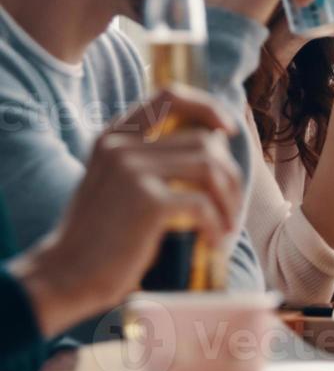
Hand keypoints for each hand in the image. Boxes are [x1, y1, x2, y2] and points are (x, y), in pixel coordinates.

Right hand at [11, 88, 242, 333]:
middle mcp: (122, 147)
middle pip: (204, 141)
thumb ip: (150, 159)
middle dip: (229, 173)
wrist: (65, 274)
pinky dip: (217, 225)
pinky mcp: (148, 202)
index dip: (207, 108)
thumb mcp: (117, 182)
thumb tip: (212, 143)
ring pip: (211, 168)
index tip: (228, 131)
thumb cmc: (100, 235)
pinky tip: (215, 241)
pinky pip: (203, 205)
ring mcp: (133, 172)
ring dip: (229, 199)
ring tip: (227, 223)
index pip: (169, 96)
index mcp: (114, 137)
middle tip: (231, 204)